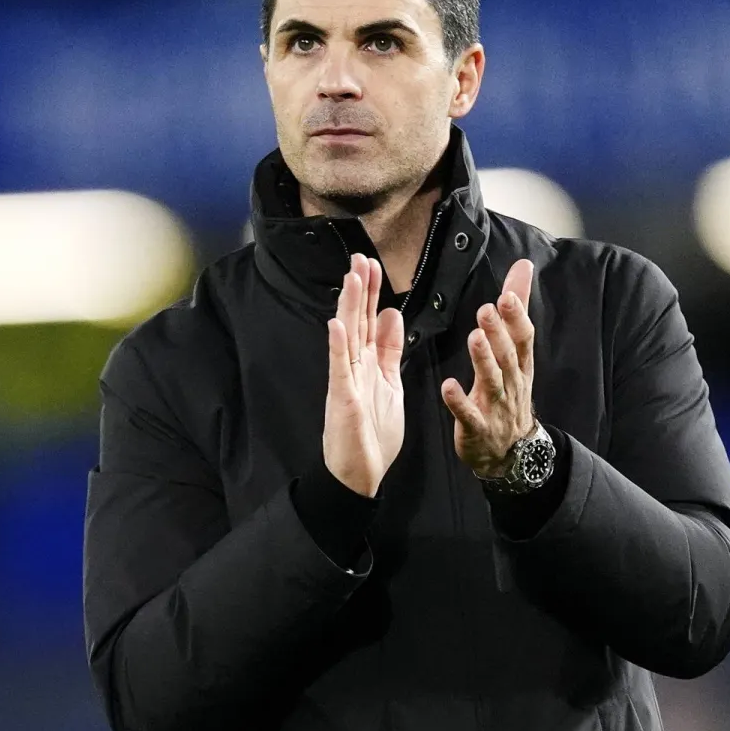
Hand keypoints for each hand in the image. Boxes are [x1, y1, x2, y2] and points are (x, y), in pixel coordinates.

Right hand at [324, 254, 405, 497]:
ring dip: (349, 307)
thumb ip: (391, 351)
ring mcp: (346, 380)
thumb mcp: (391, 384)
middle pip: (357, 321)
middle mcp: (355, 366)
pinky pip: (339, 368)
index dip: (372, 294)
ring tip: (351, 278)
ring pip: (347, 336)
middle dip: (360, 290)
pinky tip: (336, 324)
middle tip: (361, 258)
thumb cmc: (374, 433)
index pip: (370, 321)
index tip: (373, 266)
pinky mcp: (342, 397)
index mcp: (369, 363)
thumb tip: (392, 316)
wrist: (360, 472)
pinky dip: (337, 345)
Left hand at [441, 258, 536, 477]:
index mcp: (520, 365)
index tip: (507, 295)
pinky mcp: (477, 427)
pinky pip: (468, 414)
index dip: (516, 317)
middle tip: (486, 309)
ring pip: (492, 381)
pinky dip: (459, 401)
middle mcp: (511, 383)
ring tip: (473, 337)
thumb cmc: (511, 392)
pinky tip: (448, 387)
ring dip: (483, 359)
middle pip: (508, 356)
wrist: (511, 452)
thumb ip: (517, 308)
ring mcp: (495, 407)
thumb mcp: (517, 352)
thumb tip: (523, 266)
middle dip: (499, 333)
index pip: (523, 338)